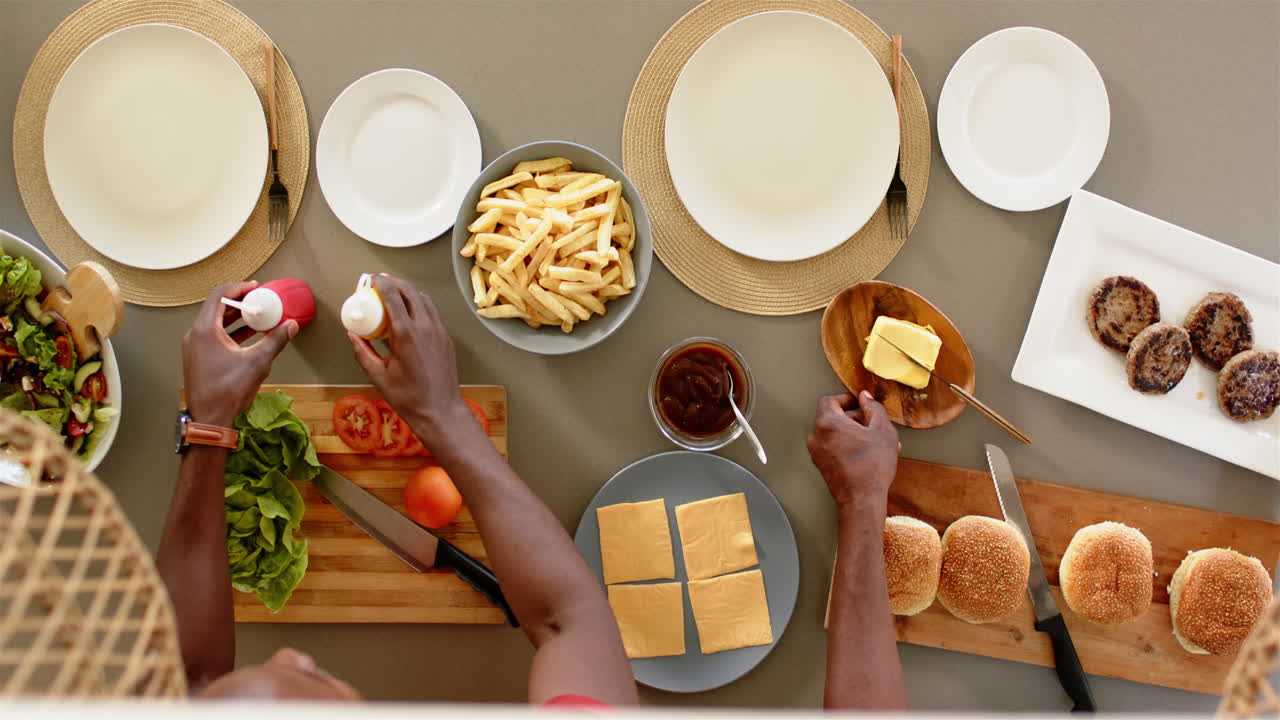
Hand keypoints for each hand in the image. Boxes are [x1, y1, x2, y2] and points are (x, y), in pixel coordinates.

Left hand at [182, 281, 296, 426]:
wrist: (209, 419)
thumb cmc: (228, 390)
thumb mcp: (257, 362)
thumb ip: (275, 340)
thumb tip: (290, 326)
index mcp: (205, 330)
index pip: (218, 296)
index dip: (237, 288)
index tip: (254, 287)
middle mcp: (195, 335)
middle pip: (215, 308)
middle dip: (238, 302)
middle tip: (257, 300)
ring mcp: (194, 347)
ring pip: (214, 323)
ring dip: (236, 318)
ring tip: (256, 317)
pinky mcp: (197, 358)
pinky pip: (213, 336)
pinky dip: (230, 332)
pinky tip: (248, 337)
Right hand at [347, 275, 468, 445]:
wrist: (440, 410)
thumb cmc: (408, 397)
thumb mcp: (378, 376)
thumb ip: (363, 352)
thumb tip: (352, 335)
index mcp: (406, 334)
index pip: (393, 297)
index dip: (381, 283)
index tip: (372, 279)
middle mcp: (425, 328)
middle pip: (411, 292)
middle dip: (395, 282)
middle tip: (382, 281)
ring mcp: (439, 331)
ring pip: (425, 300)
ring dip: (409, 291)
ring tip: (395, 291)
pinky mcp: (446, 338)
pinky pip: (433, 312)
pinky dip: (421, 304)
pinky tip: (412, 310)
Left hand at [806, 391, 900, 513]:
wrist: (862, 500)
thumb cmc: (872, 467)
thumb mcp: (882, 430)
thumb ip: (874, 408)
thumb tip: (866, 397)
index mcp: (827, 423)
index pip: (830, 400)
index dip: (846, 399)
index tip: (861, 404)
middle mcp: (817, 437)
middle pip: (833, 417)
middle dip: (855, 419)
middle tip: (873, 425)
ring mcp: (817, 453)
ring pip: (835, 434)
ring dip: (854, 434)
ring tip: (876, 443)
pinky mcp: (822, 466)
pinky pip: (834, 448)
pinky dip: (848, 446)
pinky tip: (869, 455)